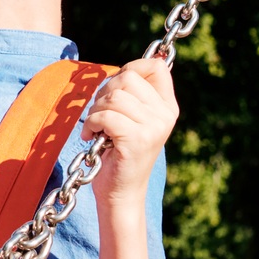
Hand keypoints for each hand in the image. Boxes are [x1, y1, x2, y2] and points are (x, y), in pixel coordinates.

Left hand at [79, 57, 177, 203]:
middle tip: (99, 113)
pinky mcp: (136, 139)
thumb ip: (133, 96)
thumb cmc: (120, 153)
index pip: (156, 66)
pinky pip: (105, 115)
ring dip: (95, 110)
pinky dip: (91, 124)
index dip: (131, 67)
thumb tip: (124, 70)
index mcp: (168, 107)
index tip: (115, 88)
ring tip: (96, 127)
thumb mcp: (133, 120)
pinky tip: (91, 136)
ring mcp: (153, 127)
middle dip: (104, 92)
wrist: (121, 192)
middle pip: (128, 77)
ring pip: (114, 96)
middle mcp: (165, 115)